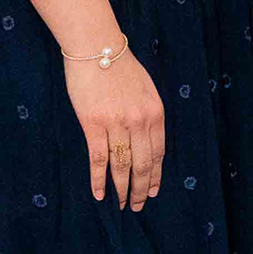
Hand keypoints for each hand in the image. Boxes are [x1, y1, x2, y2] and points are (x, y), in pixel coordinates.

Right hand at [66, 47, 166, 209]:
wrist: (96, 47)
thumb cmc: (120, 66)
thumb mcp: (146, 90)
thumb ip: (148, 114)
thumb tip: (146, 139)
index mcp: (155, 113)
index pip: (159, 152)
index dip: (155, 175)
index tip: (153, 190)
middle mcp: (140, 121)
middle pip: (143, 164)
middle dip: (141, 188)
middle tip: (137, 205)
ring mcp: (116, 124)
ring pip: (122, 166)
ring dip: (122, 188)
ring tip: (121, 205)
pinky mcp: (93, 124)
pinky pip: (99, 159)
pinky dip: (99, 179)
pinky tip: (100, 193)